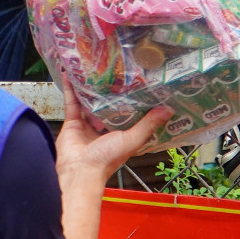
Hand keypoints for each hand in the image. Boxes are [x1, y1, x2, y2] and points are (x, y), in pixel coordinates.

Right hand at [53, 78, 168, 184]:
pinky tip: (71, 74)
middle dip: (111, 90)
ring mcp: (87, 124)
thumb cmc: (107, 159)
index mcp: (121, 133)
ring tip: (93, 68)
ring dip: (89, 87)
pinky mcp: (72, 122)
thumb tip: (169, 109)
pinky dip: (70, 88)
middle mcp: (104, 128)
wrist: (79, 170)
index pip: (129, 112)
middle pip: (108, 105)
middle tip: (115, 70)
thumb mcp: (132, 140)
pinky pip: (72, 102)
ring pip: (89, 101)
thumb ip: (148, 124)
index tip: (139, 83)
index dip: (133, 99)